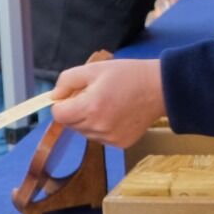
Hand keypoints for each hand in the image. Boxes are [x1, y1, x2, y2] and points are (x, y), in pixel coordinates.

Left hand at [47, 58, 165, 146]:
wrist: (159, 89)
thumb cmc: (128, 75)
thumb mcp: (94, 69)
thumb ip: (68, 80)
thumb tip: (54, 95)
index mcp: (90, 107)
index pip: (59, 114)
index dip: (62, 103)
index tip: (72, 94)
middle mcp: (98, 127)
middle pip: (70, 124)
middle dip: (75, 110)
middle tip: (93, 95)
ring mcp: (109, 138)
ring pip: (84, 132)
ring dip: (87, 120)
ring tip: (106, 104)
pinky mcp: (120, 144)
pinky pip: (100, 138)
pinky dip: (102, 128)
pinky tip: (116, 114)